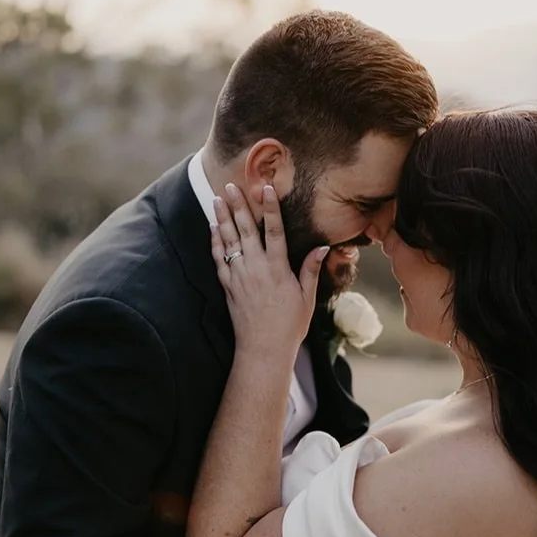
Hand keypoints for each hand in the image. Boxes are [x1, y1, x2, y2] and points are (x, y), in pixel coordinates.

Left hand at [212, 183, 327, 358]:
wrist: (263, 350)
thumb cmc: (289, 326)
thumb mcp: (307, 298)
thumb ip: (310, 270)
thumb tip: (322, 246)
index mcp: (278, 269)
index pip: (274, 230)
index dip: (270, 207)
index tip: (266, 188)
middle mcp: (256, 269)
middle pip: (246, 230)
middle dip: (238, 205)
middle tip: (230, 186)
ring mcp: (239, 277)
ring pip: (229, 241)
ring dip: (223, 218)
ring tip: (217, 198)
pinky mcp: (228, 287)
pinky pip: (219, 259)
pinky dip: (216, 242)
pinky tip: (214, 228)